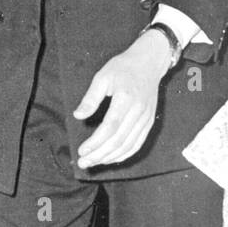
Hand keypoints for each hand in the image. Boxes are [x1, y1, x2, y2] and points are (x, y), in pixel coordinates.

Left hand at [74, 31, 168, 169]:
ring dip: (110, 157)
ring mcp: (146, 118)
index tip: (82, 150)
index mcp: (126, 99)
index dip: (95, 142)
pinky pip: (137, 143)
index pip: (110, 127)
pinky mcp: (149, 122)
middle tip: (84, 163)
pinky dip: (124, 154)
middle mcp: (138, 111)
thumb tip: (78, 116)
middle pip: (118, 140)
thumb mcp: (102, 76)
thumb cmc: (123, 68)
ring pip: (128, 145)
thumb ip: (91, 98)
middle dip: (99, 154)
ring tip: (94, 162)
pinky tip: (111, 158)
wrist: (149, 63)